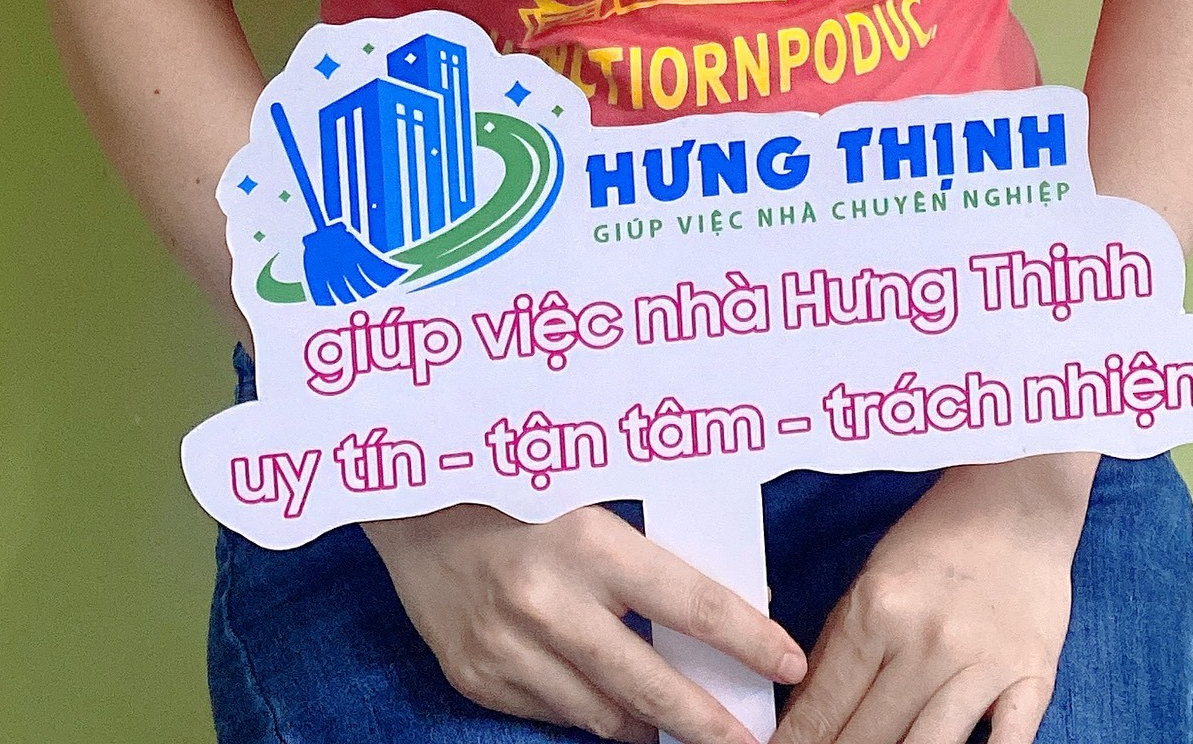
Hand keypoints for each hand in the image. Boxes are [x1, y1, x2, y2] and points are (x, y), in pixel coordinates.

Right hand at [365, 502, 807, 743]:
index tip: (788, 661)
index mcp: (585, 542)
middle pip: (651, 687)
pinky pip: (551, 712)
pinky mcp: (475, 677)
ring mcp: (506, 649)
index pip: (689, 604)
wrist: (405, 496)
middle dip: (709, 722)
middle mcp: (546, 603)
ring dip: (645, 720)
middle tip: (750, 742)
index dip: (747, 640)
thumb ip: (638, 546)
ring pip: (603, 714)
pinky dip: (586, 707)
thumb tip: (705, 609)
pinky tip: (603, 693)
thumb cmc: (509, 476)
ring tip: (676, 717)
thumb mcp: (584, 488)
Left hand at [772, 455, 1095, 743]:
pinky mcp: (1031, 679)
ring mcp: (981, 665)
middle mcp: (926, 641)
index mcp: (878, 609)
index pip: (823, 705)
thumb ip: (842, 644)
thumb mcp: (874, 576)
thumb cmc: (940, 535)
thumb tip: (804, 711)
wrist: (1020, 496)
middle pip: (867, 738)